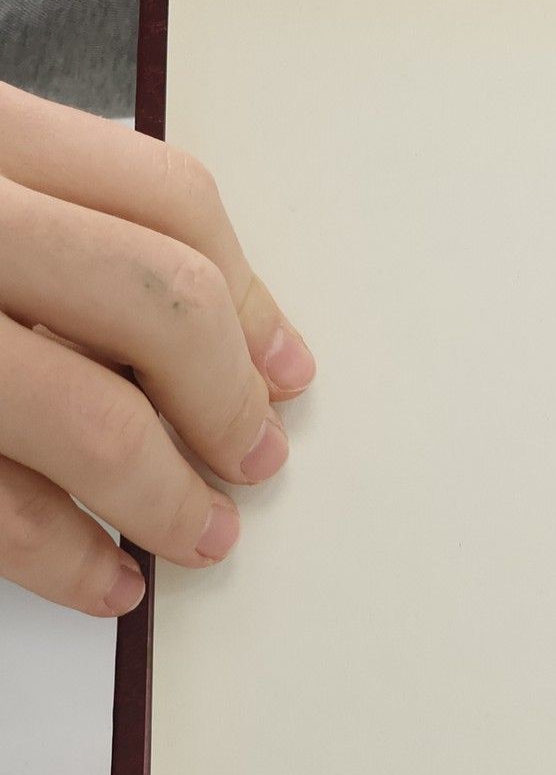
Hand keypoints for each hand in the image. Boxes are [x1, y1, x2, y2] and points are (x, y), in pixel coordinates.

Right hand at [0, 83, 313, 615]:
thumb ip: (53, 218)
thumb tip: (232, 338)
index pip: (166, 197)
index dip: (247, 294)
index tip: (284, 368)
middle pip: (151, 298)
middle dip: (222, 397)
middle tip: (254, 459)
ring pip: (80, 413)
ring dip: (164, 493)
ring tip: (202, 536)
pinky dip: (60, 553)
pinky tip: (102, 577)